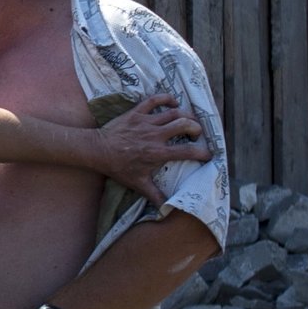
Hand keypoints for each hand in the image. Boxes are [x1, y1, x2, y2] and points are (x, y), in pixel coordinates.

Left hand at [89, 92, 210, 202]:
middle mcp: (155, 135)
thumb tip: (167, 210)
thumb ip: (155, 196)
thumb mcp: (138, 184)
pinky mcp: (137, 112)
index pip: (188, 151)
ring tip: (189, 120)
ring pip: (174, 112)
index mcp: (158, 153)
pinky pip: (155, 99)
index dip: (203, 153)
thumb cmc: (119, 167)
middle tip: (197, 134)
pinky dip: (167, 98)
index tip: (209, 155)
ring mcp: (146, 122)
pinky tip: (174, 102)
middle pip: (185, 125)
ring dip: (186, 114)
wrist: (98, 150)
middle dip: (196, 128)